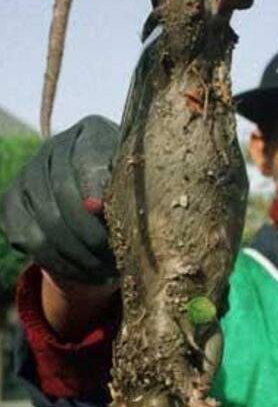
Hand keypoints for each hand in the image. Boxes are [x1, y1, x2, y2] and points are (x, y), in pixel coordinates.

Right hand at [1, 115, 118, 284]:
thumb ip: (126, 189)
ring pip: (46, 223)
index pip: (88, 158)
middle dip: (91, 234)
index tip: (101, 211)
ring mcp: (29, 173)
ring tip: (104, 274)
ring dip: (78, 256)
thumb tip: (95, 207)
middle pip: (64, 194)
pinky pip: (28, 238)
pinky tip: (83, 273)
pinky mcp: (11, 200)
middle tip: (115, 260)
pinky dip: (57, 263)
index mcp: (92, 132)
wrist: (100, 197)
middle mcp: (54, 147)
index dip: (93, 186)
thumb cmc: (130, 190)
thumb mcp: (137, 185)